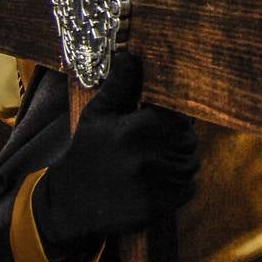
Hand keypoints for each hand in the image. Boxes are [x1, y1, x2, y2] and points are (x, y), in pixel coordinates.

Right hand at [34, 53, 198, 254]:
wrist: (70, 205)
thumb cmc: (86, 153)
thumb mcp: (97, 115)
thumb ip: (119, 86)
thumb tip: (130, 55)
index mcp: (134, 130)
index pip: (180, 114)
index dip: (176, 114)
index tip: (163, 118)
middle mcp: (148, 157)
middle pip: (188, 138)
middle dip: (177, 136)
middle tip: (154, 141)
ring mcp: (156, 184)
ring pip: (191, 162)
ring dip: (178, 159)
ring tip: (152, 160)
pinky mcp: (161, 206)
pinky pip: (188, 187)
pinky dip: (179, 182)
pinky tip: (155, 179)